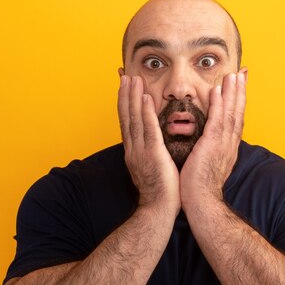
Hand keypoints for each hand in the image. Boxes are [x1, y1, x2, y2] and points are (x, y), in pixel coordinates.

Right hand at [118, 75, 180, 215]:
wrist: (158, 209)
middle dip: (125, 95)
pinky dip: (145, 112)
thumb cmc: (160, 192)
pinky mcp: (152, 154)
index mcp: (133, 152)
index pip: (127, 123)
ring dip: (133, 97)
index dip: (125, 104)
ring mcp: (140, 151)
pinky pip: (148, 129)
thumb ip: (151, 154)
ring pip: (134, 119)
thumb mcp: (152, 168)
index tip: (125, 88)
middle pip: (126, 117)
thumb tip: (154, 144)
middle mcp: (133, 149)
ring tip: (133, 79)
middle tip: (124, 75)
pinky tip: (145, 98)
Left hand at [180, 71, 246, 209]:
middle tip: (242, 73)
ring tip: (233, 75)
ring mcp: (223, 144)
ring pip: (230, 113)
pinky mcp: (212, 145)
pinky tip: (217, 91)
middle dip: (240, 92)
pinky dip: (218, 105)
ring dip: (232, 93)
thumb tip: (208, 144)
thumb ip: (211, 151)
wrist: (202, 202)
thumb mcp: (209, 165)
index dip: (238, 103)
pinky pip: (217, 121)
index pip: (235, 120)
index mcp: (228, 148)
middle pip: (238, 113)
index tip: (239, 87)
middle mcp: (229, 144)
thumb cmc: (200, 187)